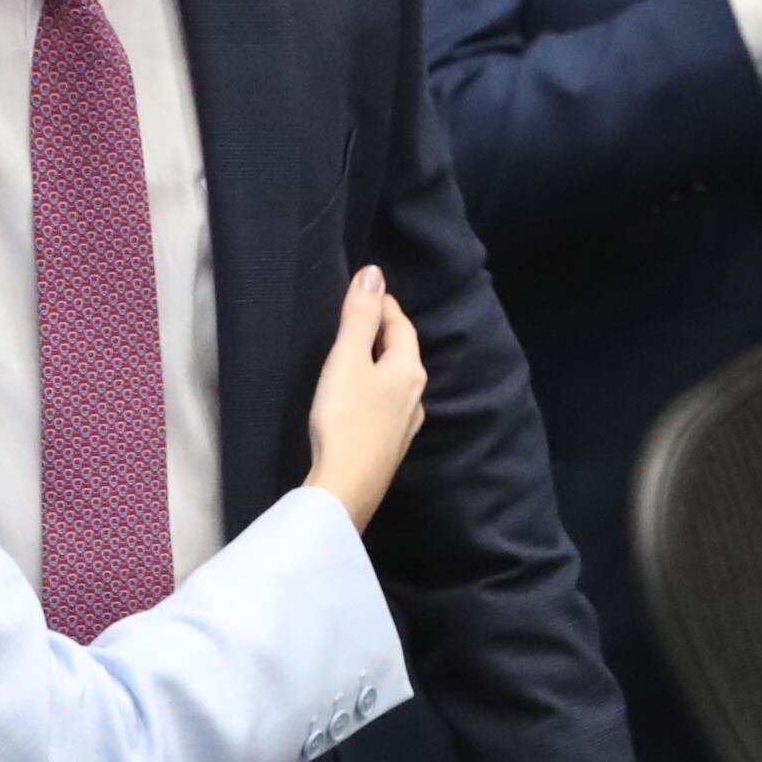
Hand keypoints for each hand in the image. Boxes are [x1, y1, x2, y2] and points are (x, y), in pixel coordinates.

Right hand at [302, 266, 427, 528]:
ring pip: (396, 381)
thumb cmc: (345, 418)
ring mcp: (405, 425)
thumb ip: (360, 317)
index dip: (383, 305)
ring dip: (380, 362)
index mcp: (409, 370)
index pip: (401, 325)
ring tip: (356, 353)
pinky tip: (359, 397)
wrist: (345, 488)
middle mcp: (416, 396)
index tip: (364, 291)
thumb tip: (375, 273)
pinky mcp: (390, 446)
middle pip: (402, 353)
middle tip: (359, 316)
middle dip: (384, 332)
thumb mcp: (347, 360)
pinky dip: (375, 389)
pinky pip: (387, 404)